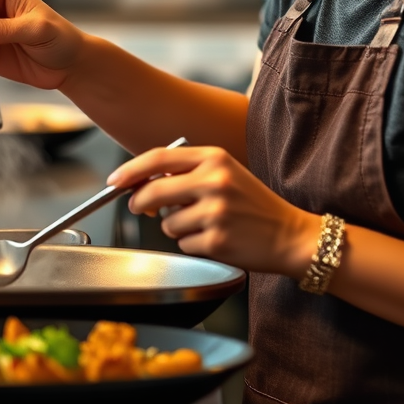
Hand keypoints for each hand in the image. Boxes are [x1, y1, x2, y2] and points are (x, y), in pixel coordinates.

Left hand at [109, 145, 319, 276]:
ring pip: (166, 223)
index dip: (131, 170)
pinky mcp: (216, 241)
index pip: (159, 158)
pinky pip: (182, 244)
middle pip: (153, 192)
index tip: (114, 180)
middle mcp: (214, 181)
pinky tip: (216, 239)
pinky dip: (192, 245)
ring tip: (206, 224)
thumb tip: (141, 182)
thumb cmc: (253, 204)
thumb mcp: (225, 174)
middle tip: (138, 207)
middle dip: (138, 202)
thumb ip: (187, 173)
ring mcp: (215, 212)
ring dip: (176, 227)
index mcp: (215, 158)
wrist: (290, 234)